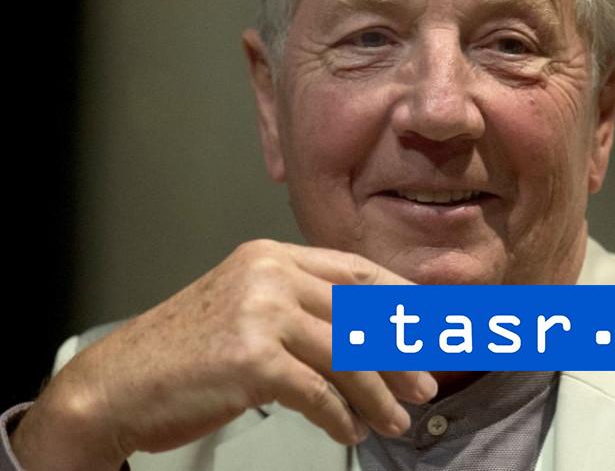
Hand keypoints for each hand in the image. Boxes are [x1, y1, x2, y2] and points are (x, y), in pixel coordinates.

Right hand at [11, 239, 436, 469]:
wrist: (113, 386)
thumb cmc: (181, 354)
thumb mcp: (245, 310)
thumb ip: (300, 310)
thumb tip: (366, 336)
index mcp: (271, 256)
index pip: (356, 271)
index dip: (400, 299)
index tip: (428, 326)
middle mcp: (269, 274)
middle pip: (360, 312)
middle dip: (401, 352)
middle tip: (426, 382)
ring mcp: (260, 312)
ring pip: (346, 355)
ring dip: (379, 394)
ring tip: (397, 420)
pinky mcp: (251, 358)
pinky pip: (317, 392)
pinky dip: (340, 416)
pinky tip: (350, 431)